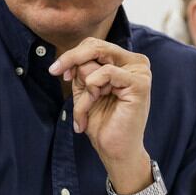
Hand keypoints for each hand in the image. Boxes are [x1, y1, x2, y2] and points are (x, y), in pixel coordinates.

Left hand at [48, 38, 151, 187]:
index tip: (57, 71)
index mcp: (124, 61)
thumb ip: (82, 69)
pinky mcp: (140, 83)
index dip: (72, 55)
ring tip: (83, 111)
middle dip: (71, 60)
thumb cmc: (102, 122)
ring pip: (95, 63)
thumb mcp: (85, 89)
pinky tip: (92, 106)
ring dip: (83, 89)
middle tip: (55, 72)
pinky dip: (91, 92)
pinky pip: (105, 73)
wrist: (114, 150)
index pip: (94, 44)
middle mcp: (136, 62)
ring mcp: (140, 71)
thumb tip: (75, 60)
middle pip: (95, 46)